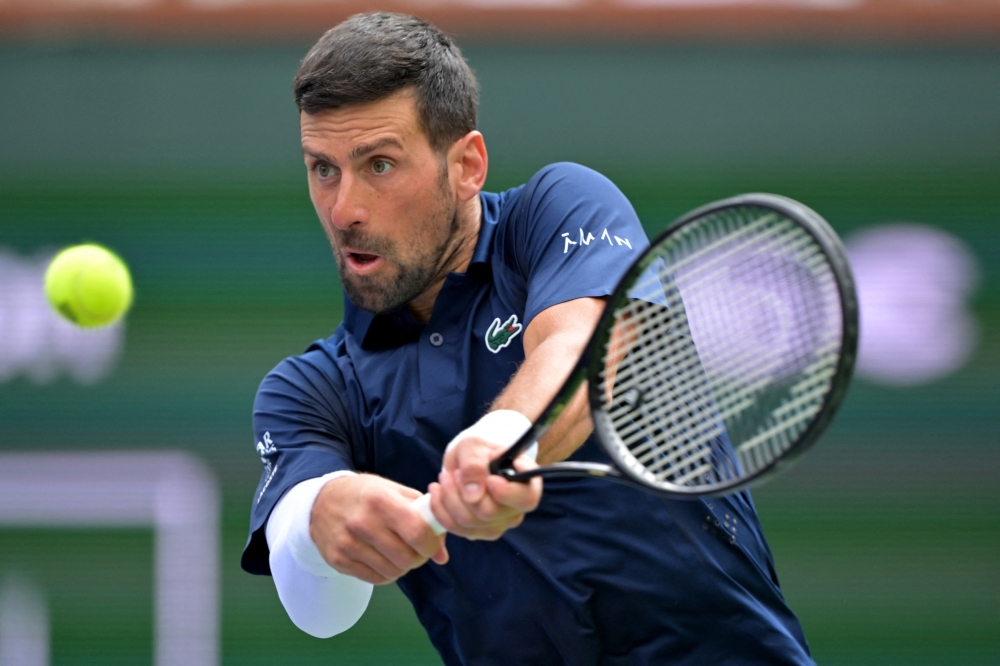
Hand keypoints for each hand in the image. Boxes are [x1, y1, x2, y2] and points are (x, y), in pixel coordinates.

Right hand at [310, 474, 448, 584]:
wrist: (321, 500)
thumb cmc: (366, 494)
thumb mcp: (396, 492)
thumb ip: (424, 518)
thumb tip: (442, 556)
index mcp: (380, 500)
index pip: (416, 532)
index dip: (431, 544)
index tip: (431, 543)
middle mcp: (362, 523)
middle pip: (406, 558)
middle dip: (418, 558)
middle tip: (416, 550)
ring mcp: (347, 543)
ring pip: (393, 572)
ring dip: (402, 567)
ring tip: (398, 552)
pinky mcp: (338, 560)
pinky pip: (375, 579)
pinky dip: (386, 573)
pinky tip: (383, 558)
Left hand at [426, 435, 542, 539]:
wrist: (465, 463)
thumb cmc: (477, 452)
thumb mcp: (474, 447)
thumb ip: (474, 465)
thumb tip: (474, 495)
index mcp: (526, 484)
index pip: (526, 498)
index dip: (508, 492)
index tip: (491, 479)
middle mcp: (516, 509)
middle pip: (490, 512)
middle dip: (464, 490)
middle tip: (456, 472)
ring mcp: (498, 524)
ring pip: (469, 521)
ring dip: (449, 497)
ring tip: (445, 477)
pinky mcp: (478, 532)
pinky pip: (455, 527)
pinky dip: (440, 508)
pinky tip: (437, 491)